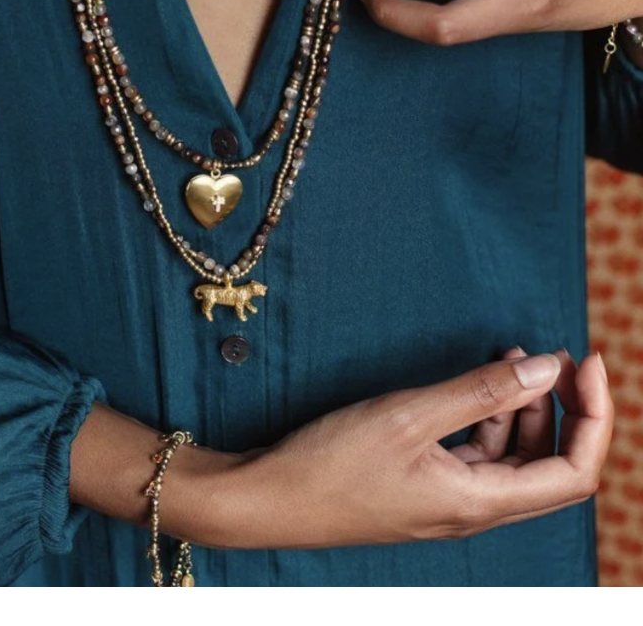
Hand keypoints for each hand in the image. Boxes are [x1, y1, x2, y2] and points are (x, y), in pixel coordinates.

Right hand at [197, 347, 612, 548]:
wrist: (271, 498)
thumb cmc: (331, 463)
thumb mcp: (409, 416)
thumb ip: (481, 391)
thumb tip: (547, 366)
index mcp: (479, 502)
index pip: (574, 472)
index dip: (593, 417)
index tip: (584, 361)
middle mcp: (472, 508)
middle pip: (548, 465)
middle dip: (562, 410)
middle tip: (552, 356)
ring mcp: (446, 499)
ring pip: (510, 458)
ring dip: (522, 409)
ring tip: (511, 358)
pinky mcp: (422, 486)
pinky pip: (474, 454)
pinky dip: (485, 418)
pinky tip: (471, 386)